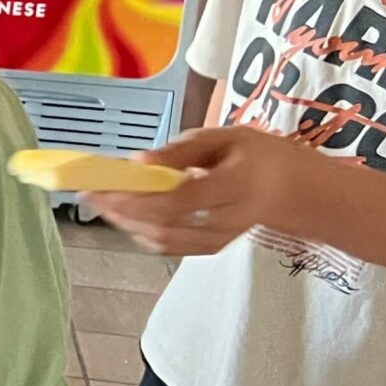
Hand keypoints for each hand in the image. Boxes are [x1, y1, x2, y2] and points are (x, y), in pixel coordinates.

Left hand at [84, 124, 319, 256]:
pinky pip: (168, 247)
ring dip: (124, 223)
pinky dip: (140, 232)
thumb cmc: (260, 157)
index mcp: (232, 187)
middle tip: (89, 193)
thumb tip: (138, 161)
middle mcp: (224, 220)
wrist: (296, 191)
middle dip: (118, 212)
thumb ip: (182, 150)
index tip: (100, 185)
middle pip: (161, 226)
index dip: (132, 198)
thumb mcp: (227, 137)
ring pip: (161, 241)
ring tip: (100, 202)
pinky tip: (125, 215)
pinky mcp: (211, 248)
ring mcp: (218, 240)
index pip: (174, 201)